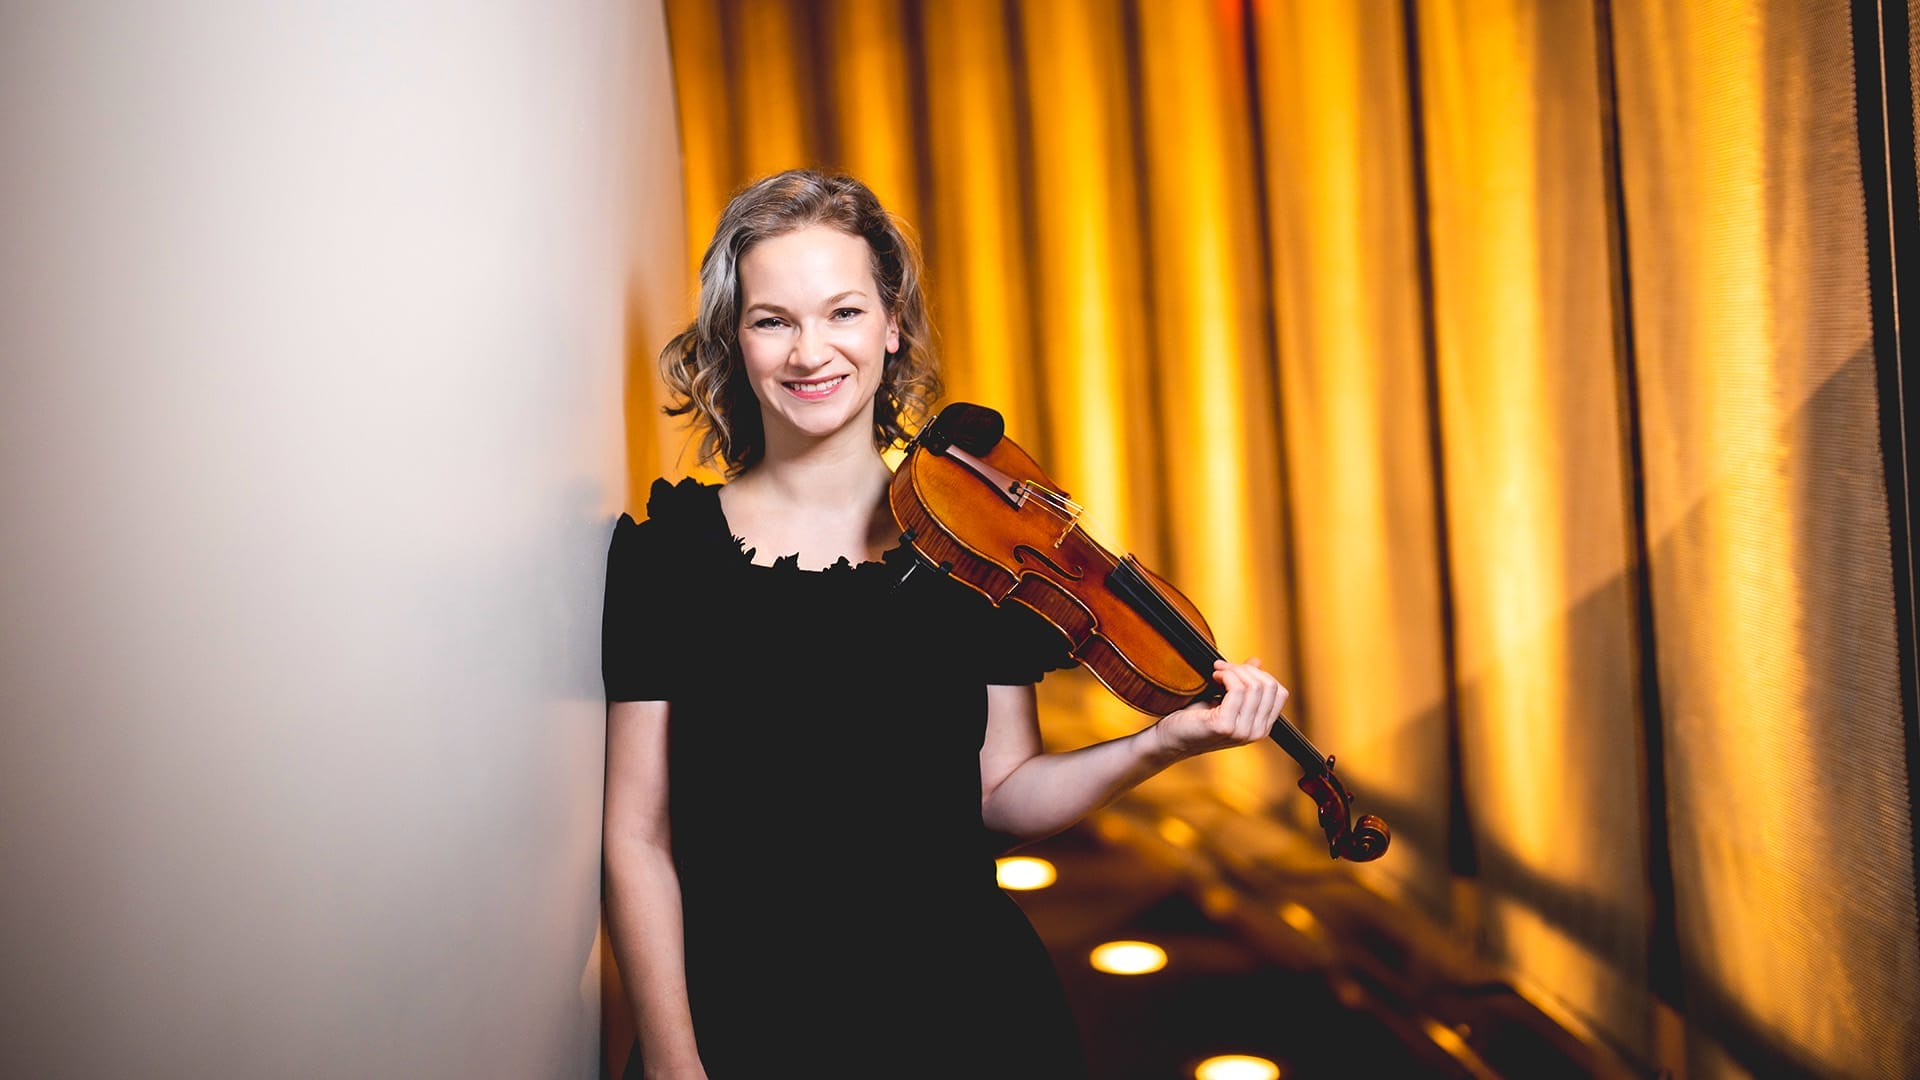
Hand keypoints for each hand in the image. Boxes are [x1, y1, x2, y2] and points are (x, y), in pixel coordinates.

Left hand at [1151, 658, 1287, 760]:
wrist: (1171, 736)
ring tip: (1216, 673)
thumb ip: (1245, 683)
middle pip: (1268, 686)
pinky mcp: (1225, 726)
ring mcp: (1242, 731)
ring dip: (1232, 671)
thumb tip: (1257, 662)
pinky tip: (1213, 678)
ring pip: (1253, 686)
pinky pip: (1237, 689)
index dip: (1259, 674)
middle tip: (1222, 668)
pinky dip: (1226, 676)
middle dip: (1245, 669)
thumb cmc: (1197, 717)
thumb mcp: (1226, 698)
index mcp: (1262, 727)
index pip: (1279, 692)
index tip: (1236, 669)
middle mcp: (1256, 732)